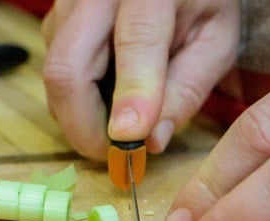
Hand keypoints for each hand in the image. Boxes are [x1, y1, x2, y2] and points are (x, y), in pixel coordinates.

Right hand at [42, 0, 239, 160]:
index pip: (136, 42)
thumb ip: (188, 89)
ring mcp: (68, 3)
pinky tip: (108, 98)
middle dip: (85, 127)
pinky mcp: (55, 19)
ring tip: (122, 122)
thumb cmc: (199, 3)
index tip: (130, 141)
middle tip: (115, 156)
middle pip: (68, 67)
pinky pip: (54, 71)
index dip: (132, 95)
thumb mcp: (215, 42)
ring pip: (55, 74)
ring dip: (82, 115)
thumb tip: (151, 140)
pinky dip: (78, 100)